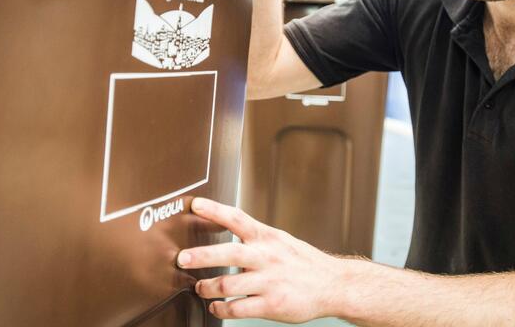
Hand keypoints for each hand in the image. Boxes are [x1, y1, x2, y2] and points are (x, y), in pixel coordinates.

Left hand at [176, 197, 346, 321]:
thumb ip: (254, 237)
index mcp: (267, 238)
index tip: (194, 205)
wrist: (333, 285)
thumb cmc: (302, 262)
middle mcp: (267, 257)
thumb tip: (224, 228)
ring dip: (207, 288)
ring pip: (228, 284)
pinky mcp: (272, 305)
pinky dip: (221, 309)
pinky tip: (216, 307)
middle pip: (228, 252)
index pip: (237, 218)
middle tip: (181, 259)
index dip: (214, 210)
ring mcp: (269, 282)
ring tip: (198, 288)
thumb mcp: (279, 240)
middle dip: (201, 255)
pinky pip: (238, 308)